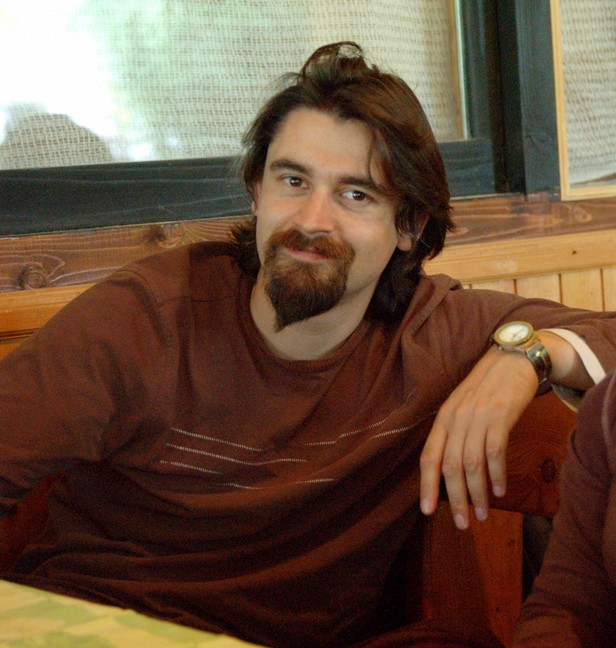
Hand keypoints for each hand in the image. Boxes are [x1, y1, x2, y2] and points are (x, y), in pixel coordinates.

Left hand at [419, 346, 537, 528]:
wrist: (511, 360)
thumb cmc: (486, 388)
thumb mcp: (461, 408)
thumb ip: (454, 434)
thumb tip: (450, 472)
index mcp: (443, 419)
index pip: (428, 457)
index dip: (426, 486)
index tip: (427, 511)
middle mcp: (456, 419)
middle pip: (449, 466)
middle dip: (454, 498)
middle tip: (461, 524)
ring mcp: (477, 417)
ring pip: (471, 464)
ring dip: (476, 493)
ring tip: (482, 514)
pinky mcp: (500, 416)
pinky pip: (495, 452)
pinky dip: (496, 475)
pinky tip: (499, 490)